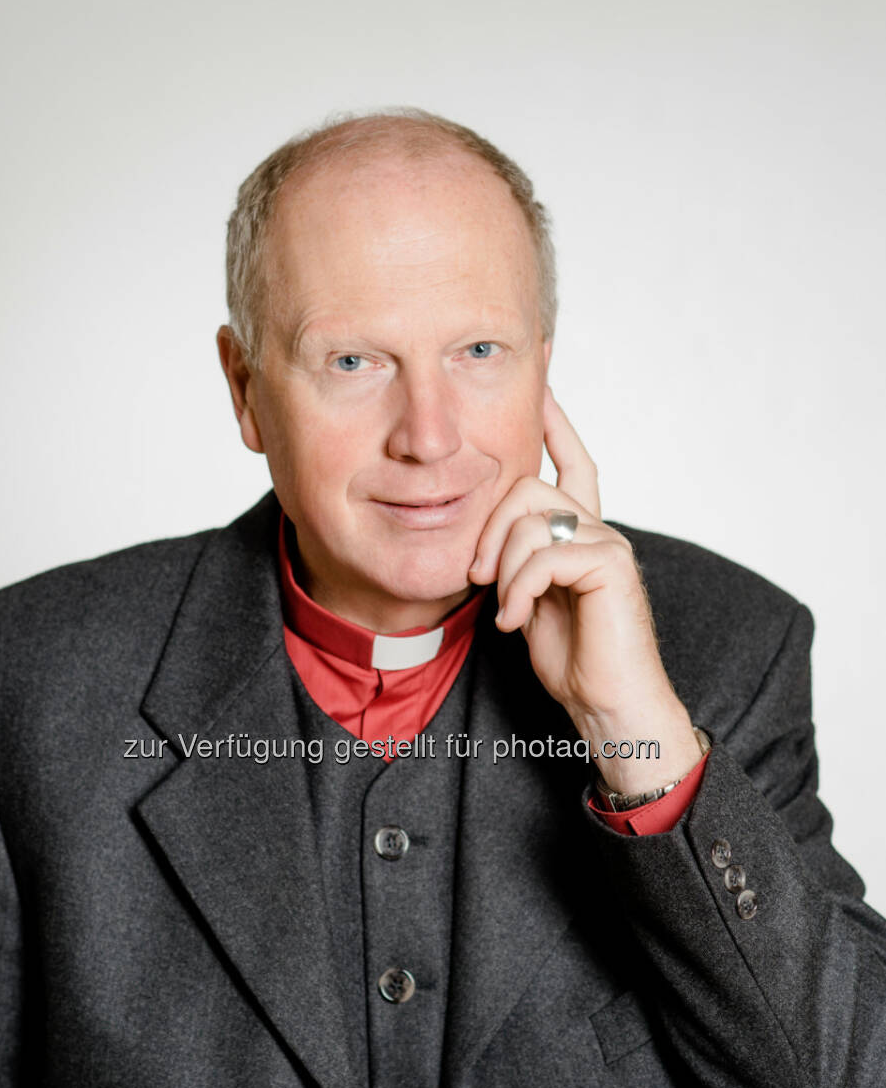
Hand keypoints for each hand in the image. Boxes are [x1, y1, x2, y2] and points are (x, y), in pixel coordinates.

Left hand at [469, 388, 702, 794]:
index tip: (541, 382)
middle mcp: (599, 529)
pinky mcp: (611, 565)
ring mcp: (608, 544)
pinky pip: (544, 554)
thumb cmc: (572, 661)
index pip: (571, 462)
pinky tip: (515, 622)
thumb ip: (517, 562)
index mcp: (581, 533)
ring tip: (503, 610)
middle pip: (526, 488)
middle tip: (477, 577)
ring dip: (502, 570)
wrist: (608, 705)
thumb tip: (489, 540)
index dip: (556, 423)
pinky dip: (518, 590)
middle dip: (488, 529)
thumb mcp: (527, 601)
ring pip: (530, 520)